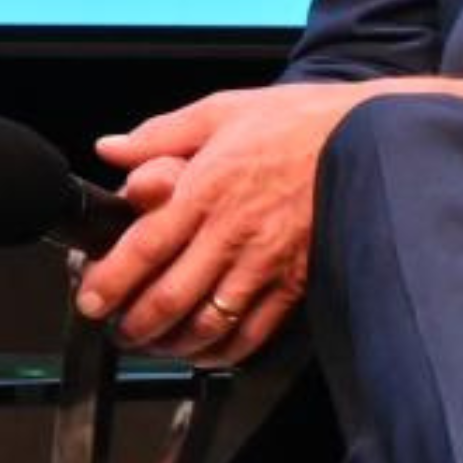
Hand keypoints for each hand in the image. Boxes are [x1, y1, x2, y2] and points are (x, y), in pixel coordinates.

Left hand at [78, 77, 462, 364]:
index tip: (89, 298)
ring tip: (150, 344)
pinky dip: (223, 350)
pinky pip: (254, 330)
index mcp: (205, 189)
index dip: (110, 280)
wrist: (373, 140)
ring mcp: (266, 263)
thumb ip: (159, 134)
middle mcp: (232, 233)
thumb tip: (110, 149)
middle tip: (113, 330)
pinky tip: (204, 352)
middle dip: (133, 323)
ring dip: (172, 342)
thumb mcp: (222, 110)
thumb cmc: (298, 122)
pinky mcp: (296, 282)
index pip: (144, 246)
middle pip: (170, 295)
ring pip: (209, 321)